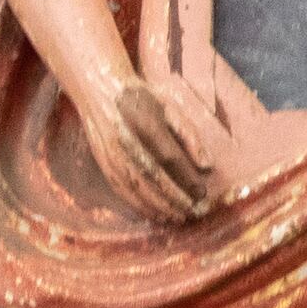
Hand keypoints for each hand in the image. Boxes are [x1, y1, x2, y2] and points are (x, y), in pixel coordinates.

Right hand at [82, 74, 223, 225]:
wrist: (100, 89)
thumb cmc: (141, 97)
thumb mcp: (170, 106)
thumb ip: (190, 135)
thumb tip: (207, 166)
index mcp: (146, 123)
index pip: (170, 158)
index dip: (187, 178)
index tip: (202, 193)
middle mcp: (127, 141)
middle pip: (153, 177)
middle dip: (174, 199)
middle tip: (193, 212)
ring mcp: (112, 155)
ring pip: (137, 187)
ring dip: (157, 206)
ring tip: (176, 218)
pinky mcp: (104, 163)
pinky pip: (122, 189)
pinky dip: (138, 205)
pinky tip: (153, 213)